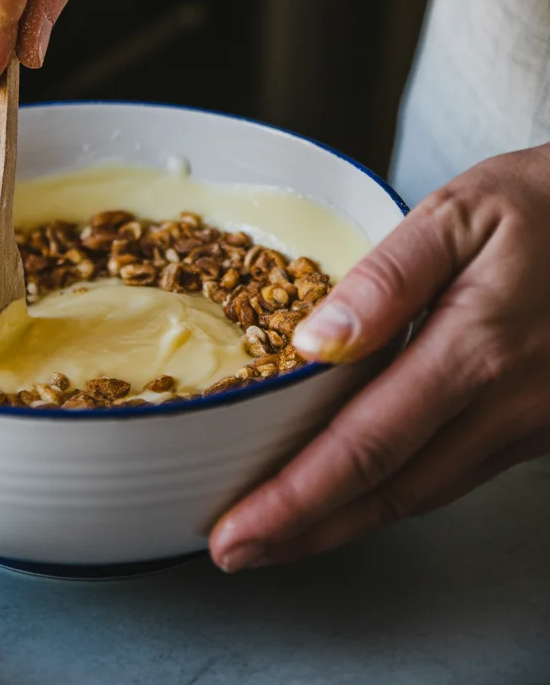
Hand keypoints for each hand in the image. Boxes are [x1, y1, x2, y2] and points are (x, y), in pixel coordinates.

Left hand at [209, 145, 549, 571]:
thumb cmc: (545, 205)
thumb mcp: (460, 214)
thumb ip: (388, 278)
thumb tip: (315, 343)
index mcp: (475, 350)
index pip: (365, 446)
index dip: (296, 498)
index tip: (236, 529)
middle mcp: (507, 406)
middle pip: (391, 491)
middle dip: (305, 529)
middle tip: (237, 549)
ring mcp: (531, 425)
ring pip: (425, 494)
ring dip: (347, 521)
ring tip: (281, 532)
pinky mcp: (541, 426)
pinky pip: (456, 473)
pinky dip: (395, 493)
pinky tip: (357, 490)